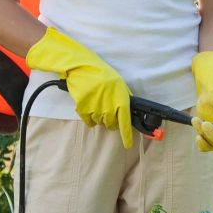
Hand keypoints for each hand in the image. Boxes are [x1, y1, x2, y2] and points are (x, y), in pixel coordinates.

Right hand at [25, 27, 133, 148]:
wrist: (82, 67)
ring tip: (97, 103)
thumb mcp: (118, 84)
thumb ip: (124, 98)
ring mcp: (95, 108)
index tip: (128, 145)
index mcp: (121, 98)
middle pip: (111, 125)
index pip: (125, 121)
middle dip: (111, 122)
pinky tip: (89, 107)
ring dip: (99, 118)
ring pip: (99, 123)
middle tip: (107, 111)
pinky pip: (88, 122)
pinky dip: (89, 118)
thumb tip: (129, 112)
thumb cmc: (102, 74)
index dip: (126, 135)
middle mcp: (109, 106)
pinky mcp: (82, 109)